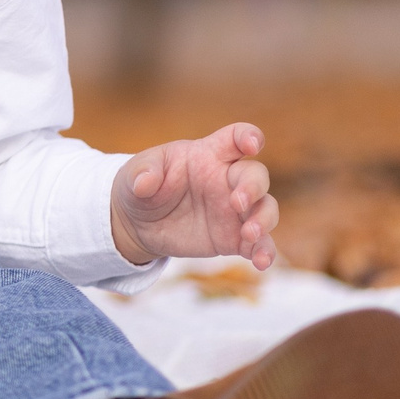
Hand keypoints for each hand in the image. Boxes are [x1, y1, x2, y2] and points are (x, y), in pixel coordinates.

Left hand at [109, 123, 278, 270]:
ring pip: (266, 208)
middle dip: (253, 187)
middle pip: (256, 175)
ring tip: (249, 234)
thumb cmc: (141, 186)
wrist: (139, 224)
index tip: (252, 145)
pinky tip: (261, 262)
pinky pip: (258, 244)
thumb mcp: (133, 174)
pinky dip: (264, 251)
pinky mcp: (234, 238)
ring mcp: (234, 210)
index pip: (235, 137)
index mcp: (207, 155)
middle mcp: (227, 180)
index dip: (248, 136)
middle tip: (237, 203)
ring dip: (264, 220)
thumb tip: (144, 183)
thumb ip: (142, 173)